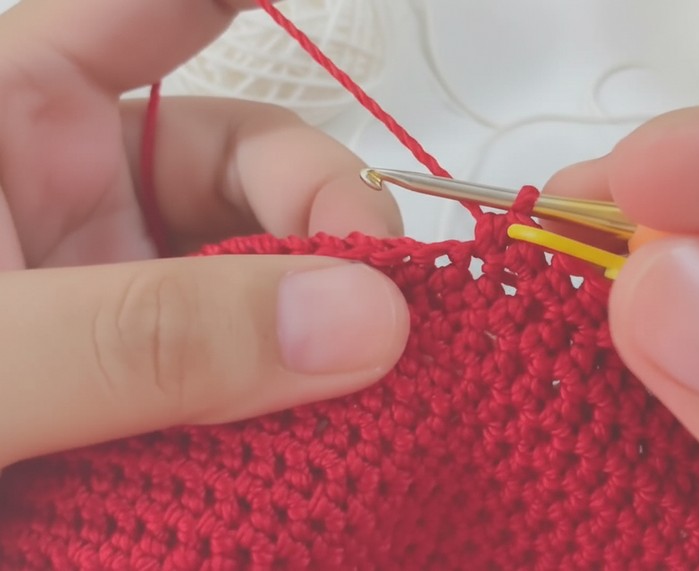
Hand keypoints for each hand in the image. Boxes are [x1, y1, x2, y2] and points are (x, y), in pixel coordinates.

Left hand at [0, 0, 408, 469]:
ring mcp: (121, 297)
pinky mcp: (146, 386)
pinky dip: (302, 388)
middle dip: (329, 205)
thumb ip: (144, 337)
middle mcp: (74, 200)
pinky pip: (251, 364)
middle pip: (248, 159)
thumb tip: (361, 317)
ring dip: (329, 310)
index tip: (316, 7)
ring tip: (376, 372)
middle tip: (382, 284)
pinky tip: (338, 415)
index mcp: (9, 123)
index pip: (143, 12)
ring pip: (267, 268)